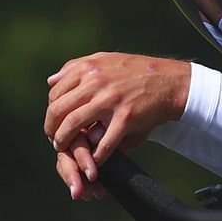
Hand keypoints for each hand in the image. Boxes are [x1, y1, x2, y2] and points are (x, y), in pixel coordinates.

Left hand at [44, 53, 190, 198]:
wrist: (171, 82)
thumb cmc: (138, 71)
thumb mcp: (106, 60)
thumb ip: (77, 68)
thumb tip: (51, 81)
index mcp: (89, 69)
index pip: (56, 93)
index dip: (52, 111)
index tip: (55, 122)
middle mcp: (96, 83)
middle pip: (60, 110)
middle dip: (52, 128)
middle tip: (54, 139)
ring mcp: (110, 101)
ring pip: (74, 125)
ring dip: (65, 141)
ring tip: (65, 149)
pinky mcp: (126, 118)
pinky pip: (103, 142)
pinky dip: (94, 155)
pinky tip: (92, 160)